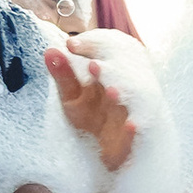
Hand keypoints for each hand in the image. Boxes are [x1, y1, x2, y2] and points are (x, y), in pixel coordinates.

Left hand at [43, 42, 139, 174]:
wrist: (113, 148)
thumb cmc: (93, 117)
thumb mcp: (73, 95)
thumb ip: (64, 75)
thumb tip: (50, 50)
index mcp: (111, 71)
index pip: (109, 47)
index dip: (93, 44)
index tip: (71, 45)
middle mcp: (127, 85)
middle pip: (125, 71)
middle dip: (111, 69)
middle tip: (94, 65)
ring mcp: (136, 108)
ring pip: (137, 97)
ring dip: (125, 94)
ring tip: (112, 92)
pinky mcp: (139, 133)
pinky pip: (142, 130)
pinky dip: (136, 130)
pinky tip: (132, 125)